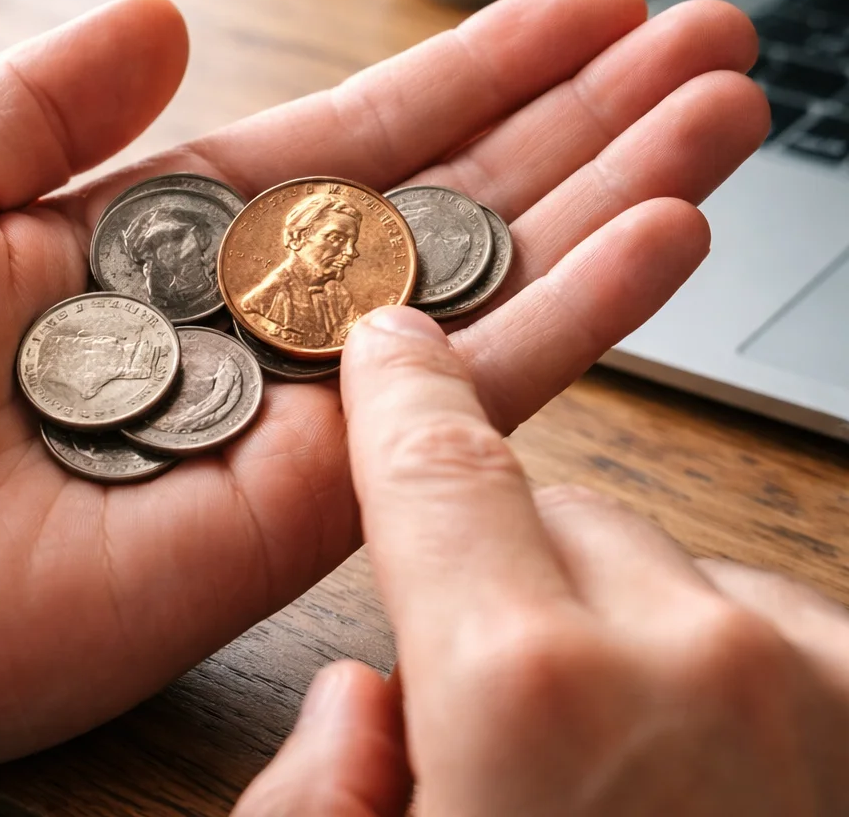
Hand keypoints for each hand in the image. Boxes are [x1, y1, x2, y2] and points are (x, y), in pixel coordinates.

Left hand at [0, 0, 766, 814]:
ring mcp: (274, 428)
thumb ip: (49, 101)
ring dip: (607, 204)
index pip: (347, 150)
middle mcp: (231, 338)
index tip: (579, 16)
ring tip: (723, 116)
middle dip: (575, 127)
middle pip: (440, 216)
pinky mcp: (295, 518)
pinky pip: (450, 412)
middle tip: (707, 48)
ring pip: (474, 300)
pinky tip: (658, 243)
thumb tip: (165, 19)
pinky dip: (562, 328)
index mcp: (150, 253)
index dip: (464, 80)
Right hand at [234, 307, 848, 815]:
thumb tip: (359, 700)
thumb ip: (315, 789)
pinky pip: (773, 626)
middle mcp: (692, 655)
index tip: (389, 342)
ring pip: (671, 571)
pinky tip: (705, 777)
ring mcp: (814, 676)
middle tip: (497, 707)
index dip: (396, 394)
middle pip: (558, 518)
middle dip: (510, 581)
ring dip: (627, 631)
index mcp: (525, 693)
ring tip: (621, 771)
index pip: (435, 469)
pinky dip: (725, 673)